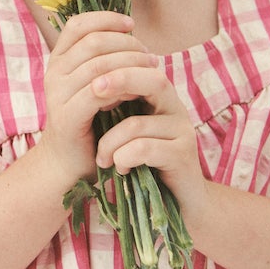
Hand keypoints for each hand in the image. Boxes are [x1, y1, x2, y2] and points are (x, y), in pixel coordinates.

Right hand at [36, 11, 160, 190]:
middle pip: (93, 42)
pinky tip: (136, 93)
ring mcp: (58, 95)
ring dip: (130, 64)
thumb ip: (104, 60)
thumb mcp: (94, 84)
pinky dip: (121, 87)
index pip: (77, 24)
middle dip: (127, 44)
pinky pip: (98, 92)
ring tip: (151, 70)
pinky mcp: (68, 116)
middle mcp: (54, 74)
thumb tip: (131, 33)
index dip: (106, 19)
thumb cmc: (88, 121)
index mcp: (58, 60)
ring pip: (98, 65)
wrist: (68, 163)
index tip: (131, 25)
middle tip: (150, 55)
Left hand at [91, 45, 206, 212]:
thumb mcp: (128, 131)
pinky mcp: (184, 155)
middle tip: (92, 93)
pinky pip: (144, 149)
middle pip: (153, 80)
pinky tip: (121, 169)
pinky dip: (123, 158)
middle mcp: (176, 108)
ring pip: (137, 124)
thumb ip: (117, 106)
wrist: (178, 204)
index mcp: (162, 97)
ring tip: (103, 159)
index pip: (143, 66)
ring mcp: (183, 131)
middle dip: (119, 81)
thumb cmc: (145, 164)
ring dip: (110, 144)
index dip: (117, 64)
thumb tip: (85, 81)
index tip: (89, 75)